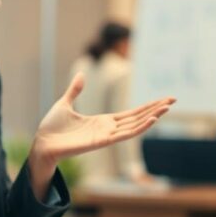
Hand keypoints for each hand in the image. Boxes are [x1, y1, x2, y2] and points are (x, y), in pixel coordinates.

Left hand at [27, 73, 173, 197]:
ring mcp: (107, 136)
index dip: (147, 106)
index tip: (162, 100)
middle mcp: (109, 129)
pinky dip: (140, 128)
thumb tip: (81, 74)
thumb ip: (75, 90)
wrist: (42, 142)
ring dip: (152, 116)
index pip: (131, 113)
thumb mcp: (65, 103)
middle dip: (156, 109)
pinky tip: (152, 120)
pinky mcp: (102, 142)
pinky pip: (125, 134)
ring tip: (167, 108)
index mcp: (103, 121)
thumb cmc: (51, 128)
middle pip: (138, 118)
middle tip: (173, 100)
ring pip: (136, 125)